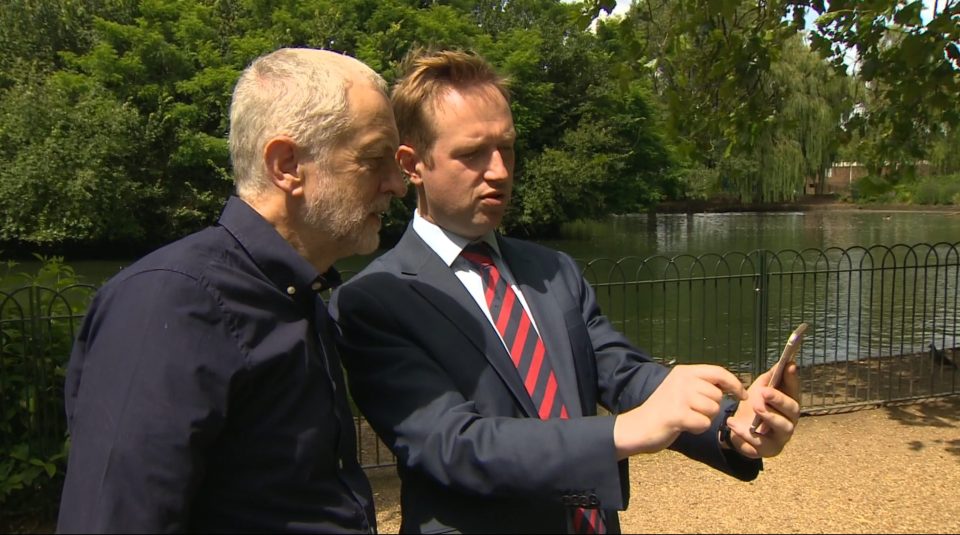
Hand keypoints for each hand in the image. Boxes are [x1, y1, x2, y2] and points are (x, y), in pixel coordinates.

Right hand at [613, 364, 745, 458]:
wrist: (638, 427)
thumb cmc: (663, 410)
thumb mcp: (681, 389)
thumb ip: (701, 385)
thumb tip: (731, 386)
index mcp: (684, 371)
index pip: (718, 372)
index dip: (734, 384)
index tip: (742, 395)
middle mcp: (682, 380)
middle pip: (717, 395)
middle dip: (711, 407)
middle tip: (693, 412)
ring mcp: (679, 396)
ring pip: (712, 409)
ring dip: (704, 418)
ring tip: (687, 418)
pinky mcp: (677, 414)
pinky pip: (704, 423)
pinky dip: (697, 429)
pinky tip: (683, 426)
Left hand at [724, 362, 799, 458]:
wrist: (738, 431)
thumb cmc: (754, 408)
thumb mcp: (759, 390)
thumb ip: (769, 378)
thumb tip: (783, 362)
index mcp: (788, 403)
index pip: (794, 389)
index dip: (793, 378)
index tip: (790, 365)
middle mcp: (790, 420)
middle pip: (792, 409)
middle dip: (779, 399)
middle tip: (764, 392)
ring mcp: (781, 437)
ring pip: (782, 427)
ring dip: (769, 416)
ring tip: (754, 407)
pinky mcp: (767, 450)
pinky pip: (760, 443)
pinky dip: (746, 434)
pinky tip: (733, 423)